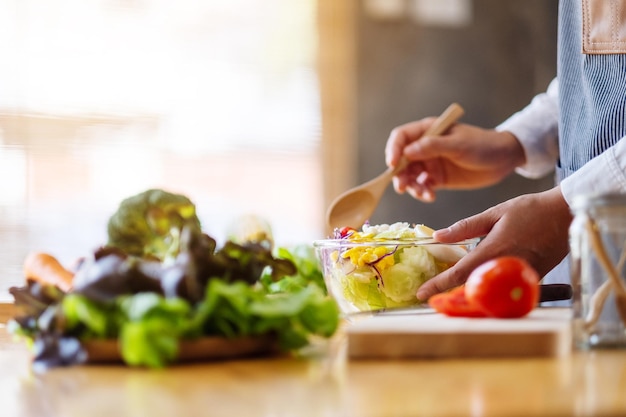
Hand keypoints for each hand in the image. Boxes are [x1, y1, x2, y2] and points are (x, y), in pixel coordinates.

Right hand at [385, 119, 525, 200]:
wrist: (504, 159)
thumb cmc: (483, 145)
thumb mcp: (458, 144)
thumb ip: (432, 147)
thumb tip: (407, 152)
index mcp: (428, 131)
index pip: (401, 137)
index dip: (393, 150)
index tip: (392, 165)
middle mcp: (425, 147)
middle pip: (401, 160)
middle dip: (399, 174)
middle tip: (402, 187)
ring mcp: (430, 163)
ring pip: (410, 176)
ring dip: (411, 186)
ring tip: (422, 194)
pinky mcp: (437, 178)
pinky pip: (423, 186)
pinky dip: (423, 192)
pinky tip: (430, 196)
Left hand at [416, 187, 572, 299]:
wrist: (566, 214)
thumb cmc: (531, 210)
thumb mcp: (494, 213)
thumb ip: (465, 227)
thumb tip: (438, 236)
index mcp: (492, 249)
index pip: (459, 273)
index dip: (438, 285)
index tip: (421, 293)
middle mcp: (505, 267)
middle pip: (471, 288)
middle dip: (449, 294)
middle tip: (432, 296)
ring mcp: (520, 276)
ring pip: (489, 292)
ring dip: (469, 295)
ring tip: (450, 294)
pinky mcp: (532, 280)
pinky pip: (506, 291)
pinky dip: (490, 292)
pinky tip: (479, 288)